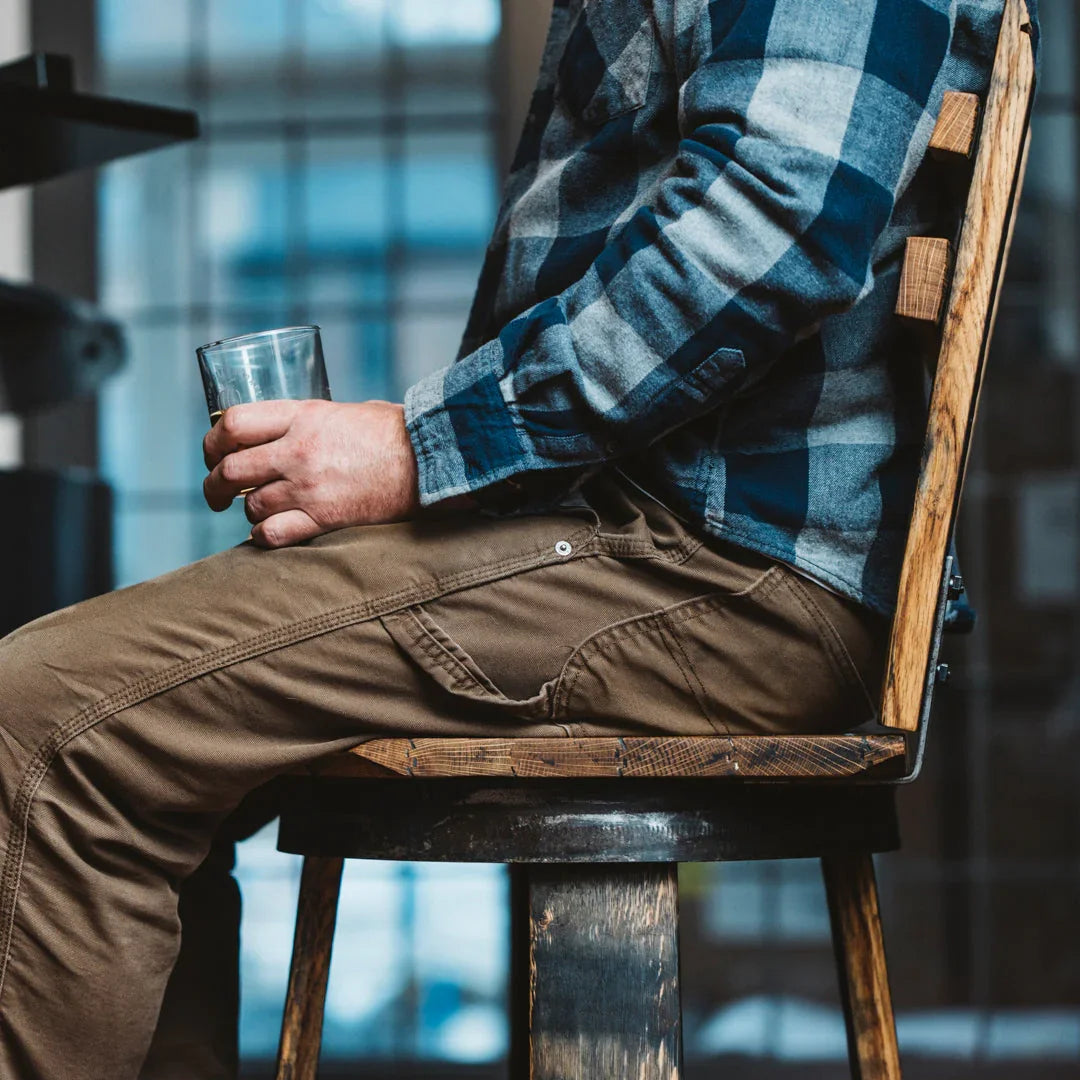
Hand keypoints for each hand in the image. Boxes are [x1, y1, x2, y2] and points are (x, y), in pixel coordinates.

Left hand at [202, 399, 420, 547]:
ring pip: (251, 506)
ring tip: (258, 512)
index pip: (233, 423)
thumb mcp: (347, 410)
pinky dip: (262, 536)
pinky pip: (272, 534)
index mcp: (303, 415)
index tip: (214, 454)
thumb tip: (289, 432)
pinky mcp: (326, 518)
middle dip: (215, 485)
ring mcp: (310, 487)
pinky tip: (267, 533)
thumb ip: (312, 421)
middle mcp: (299, 450)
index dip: (212, 441)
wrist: (434, 459)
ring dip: (248, 511)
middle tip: (217, 494)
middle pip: (230, 469)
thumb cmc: (398, 433)